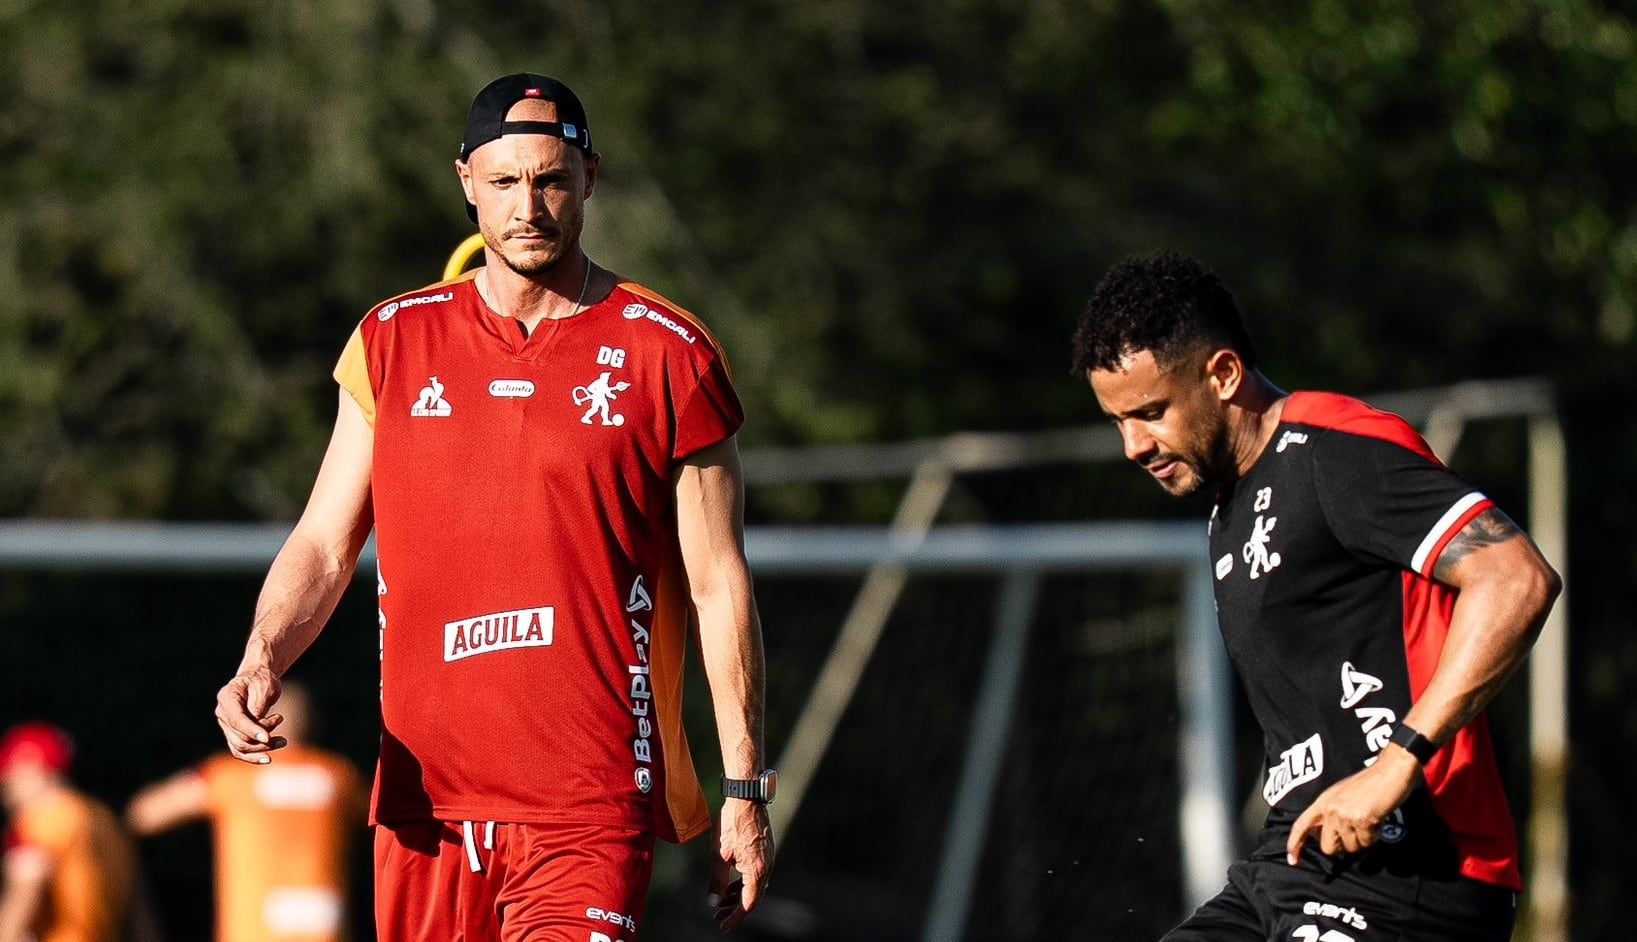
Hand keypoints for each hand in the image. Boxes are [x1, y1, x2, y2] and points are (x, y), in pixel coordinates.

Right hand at [213, 668, 286, 763]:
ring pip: (240, 747)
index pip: (237, 719)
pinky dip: (254, 756)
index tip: (268, 738)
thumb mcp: (264, 688)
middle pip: (239, 737)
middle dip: (262, 741)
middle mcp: (223, 713)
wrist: (257, 678)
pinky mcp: (233, 734)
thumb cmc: (262, 681)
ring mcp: (226, 726)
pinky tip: (268, 758)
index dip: (252, 730)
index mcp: (227, 697)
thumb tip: (258, 730)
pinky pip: (240, 751)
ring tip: (283, 742)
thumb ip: (258, 708)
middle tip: (282, 735)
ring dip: (262, 749)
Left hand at [708, 798, 774, 930]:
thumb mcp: (719, 854)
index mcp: (757, 870)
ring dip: (738, 895)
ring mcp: (768, 858)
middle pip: (753, 897)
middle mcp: (767, 867)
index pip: (749, 903)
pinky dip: (743, 882)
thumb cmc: (732, 823)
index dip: (735, 917)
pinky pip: (756, 874)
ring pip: (754, 886)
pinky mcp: (765, 851)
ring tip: (720, 901)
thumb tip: (713, 902)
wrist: (747, 797)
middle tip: (717, 916)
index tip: (722, 925)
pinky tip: (730, 883)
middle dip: (735, 908)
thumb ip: (717, 881)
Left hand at [1286, 746, 1420, 863]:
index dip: (1295, 844)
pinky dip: (1374, 836)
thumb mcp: (1341, 795)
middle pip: (1328, 847)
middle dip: (1343, 846)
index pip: (1301, 825)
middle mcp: (1330, 809)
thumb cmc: (1370, 783)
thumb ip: (1331, 813)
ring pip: (1350, 847)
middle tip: (1356, 832)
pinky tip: (1377, 821)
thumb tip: (1325, 836)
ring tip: (1369, 820)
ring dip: (1362, 840)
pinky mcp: (1362, 820)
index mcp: (1323, 801)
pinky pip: (1366, 843)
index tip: (1292, 860)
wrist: (1391, 770)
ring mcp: (1344, 815)